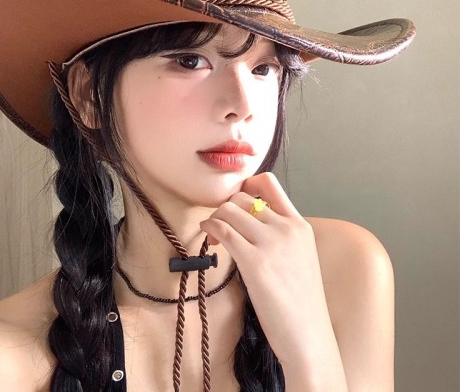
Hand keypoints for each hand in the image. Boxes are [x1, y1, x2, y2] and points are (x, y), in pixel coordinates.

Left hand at [199, 172, 333, 367]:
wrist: (309, 335)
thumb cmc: (301, 302)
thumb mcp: (300, 257)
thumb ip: (281, 235)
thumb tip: (252, 224)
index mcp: (299, 225)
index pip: (269, 184)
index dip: (246, 185)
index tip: (235, 202)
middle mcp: (287, 228)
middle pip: (242, 198)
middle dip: (225, 208)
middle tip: (220, 227)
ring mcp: (272, 243)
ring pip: (229, 210)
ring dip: (215, 219)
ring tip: (214, 236)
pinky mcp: (255, 262)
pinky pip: (224, 231)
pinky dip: (210, 229)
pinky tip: (209, 238)